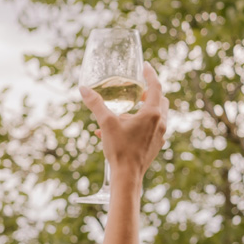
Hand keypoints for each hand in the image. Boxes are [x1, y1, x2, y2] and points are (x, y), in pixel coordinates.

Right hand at [80, 62, 167, 189]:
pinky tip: (122, 132)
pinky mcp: (156, 145)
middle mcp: (160, 122)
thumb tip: (83, 89)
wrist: (127, 176)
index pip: (155, 86)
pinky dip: (140, 124)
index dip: (150, 74)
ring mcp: (160, 135)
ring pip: (156, 115)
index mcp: (152, 113)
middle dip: (149, 94)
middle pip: (160, 100)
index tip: (146, 66)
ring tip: (125, 114)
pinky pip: (151, 129)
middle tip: (138, 91)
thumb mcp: (106, 123)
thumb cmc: (119, 149)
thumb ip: (96, 104)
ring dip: (143, 110)